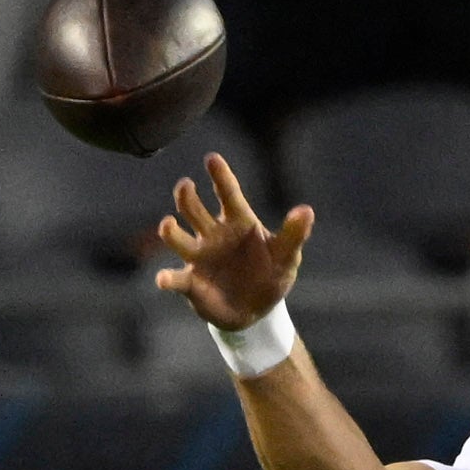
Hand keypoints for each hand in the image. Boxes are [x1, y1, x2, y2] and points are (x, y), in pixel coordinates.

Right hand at [152, 154, 312, 330]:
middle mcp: (213, 234)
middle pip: (193, 209)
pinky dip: (168, 278)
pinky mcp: (191, 282)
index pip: (228, 193)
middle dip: (187, 197)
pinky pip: (176, 278)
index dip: (221, 175)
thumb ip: (294, 234)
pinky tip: (163, 279)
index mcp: (238, 222)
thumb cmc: (270, 274)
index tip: (212, 158)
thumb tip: (306, 210)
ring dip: (171, 231)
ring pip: (178, 238)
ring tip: (168, 225)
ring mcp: (199, 256)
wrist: (257, 311)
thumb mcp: (286, 255)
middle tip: (187, 186)